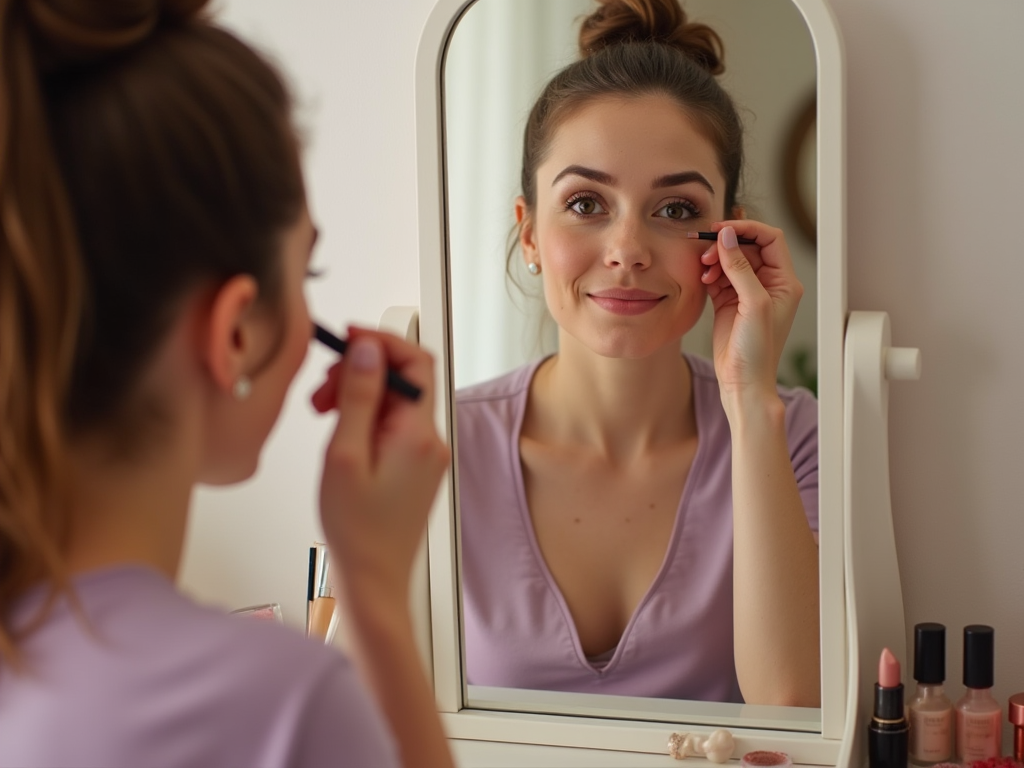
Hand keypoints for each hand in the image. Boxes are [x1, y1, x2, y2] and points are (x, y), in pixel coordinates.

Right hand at [311, 327, 448, 603]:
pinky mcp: (416, 464)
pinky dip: (366, 416)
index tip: (346, 339)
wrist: (373, 577)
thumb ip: (359, 397)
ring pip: (394, 400)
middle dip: (360, 372)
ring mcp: (426, 453)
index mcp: (418, 434)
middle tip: (322, 391)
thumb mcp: (346, 454)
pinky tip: (340, 432)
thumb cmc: (356, 529)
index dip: (380, 341)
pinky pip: (393, 423)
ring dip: (359, 394)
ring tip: (323, 412)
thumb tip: (368, 349)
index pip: (415, 362)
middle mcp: (430, 439)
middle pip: (402, 379)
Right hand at [699, 221, 802, 399]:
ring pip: (730, 261)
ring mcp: (747, 293)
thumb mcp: (753, 305)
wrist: (742, 382)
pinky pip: (718, 277)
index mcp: (784, 282)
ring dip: (715, 260)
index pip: (770, 239)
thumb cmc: (757, 351)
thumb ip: (740, 268)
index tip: (723, 229)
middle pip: (747, 248)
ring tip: (703, 269)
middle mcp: (768, 284)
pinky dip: (709, 274)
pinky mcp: (729, 302)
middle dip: (726, 245)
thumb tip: (727, 237)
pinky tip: (702, 279)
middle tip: (706, 250)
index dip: (747, 229)